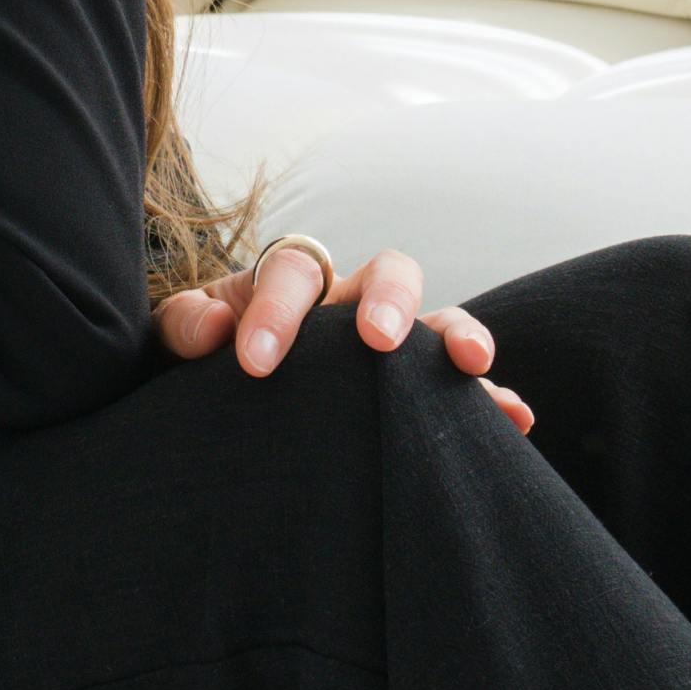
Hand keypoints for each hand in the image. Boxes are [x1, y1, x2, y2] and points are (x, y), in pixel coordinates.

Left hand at [154, 241, 534, 430]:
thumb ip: (184, 325)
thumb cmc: (200, 358)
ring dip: (457, 336)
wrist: (216, 390)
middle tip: (376, 342)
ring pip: (436, 323)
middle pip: (388, 273)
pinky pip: (460, 385)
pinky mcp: (411, 390)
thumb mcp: (177, 340)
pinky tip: (514, 419)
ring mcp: (388, 345)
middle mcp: (349, 304)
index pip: (294, 270)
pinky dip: (492, 396)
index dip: (279, 310)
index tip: (254, 362)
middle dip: (388, 302)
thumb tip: (213, 330)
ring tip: (472, 364)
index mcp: (290, 284)